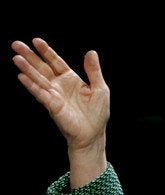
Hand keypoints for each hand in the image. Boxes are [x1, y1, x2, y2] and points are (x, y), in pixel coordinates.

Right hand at [11, 38, 109, 152]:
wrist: (93, 134)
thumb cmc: (97, 113)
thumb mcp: (100, 88)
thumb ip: (93, 71)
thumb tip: (91, 52)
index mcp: (71, 79)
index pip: (56, 62)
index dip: (46, 52)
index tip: (36, 40)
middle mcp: (60, 85)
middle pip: (42, 67)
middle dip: (30, 56)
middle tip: (16, 44)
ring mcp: (54, 95)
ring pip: (38, 78)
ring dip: (27, 68)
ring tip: (16, 57)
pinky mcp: (52, 106)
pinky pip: (40, 93)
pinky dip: (31, 85)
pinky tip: (21, 76)